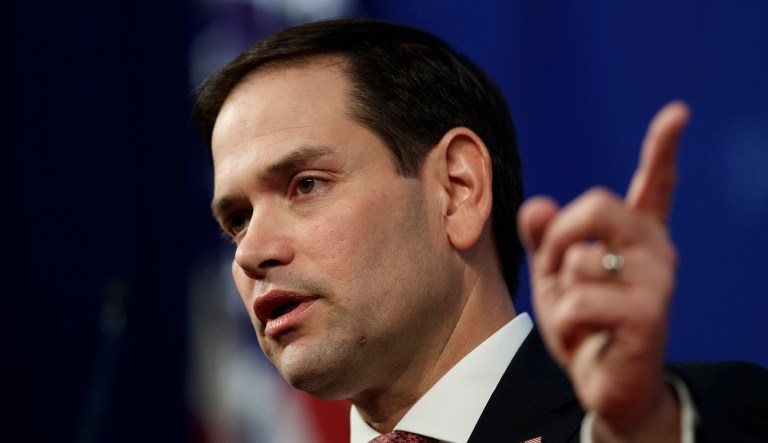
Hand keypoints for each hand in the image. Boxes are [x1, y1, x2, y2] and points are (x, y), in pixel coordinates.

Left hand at [518, 101, 689, 440]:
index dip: (663, 147)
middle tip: (555, 268)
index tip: (677, 113)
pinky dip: (564, 323)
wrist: (603, 384)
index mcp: (636, 236)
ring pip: (579, 259)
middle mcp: (655, 251)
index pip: (654, 185)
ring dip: (559, 292)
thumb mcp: (554, 275)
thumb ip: (543, 238)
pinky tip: (583, 338)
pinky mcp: (647, 315)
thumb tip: (538, 204)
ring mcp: (656, 281)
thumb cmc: (584, 323)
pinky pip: (578, 300)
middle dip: (558, 236)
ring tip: (579, 316)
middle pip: (598, 203)